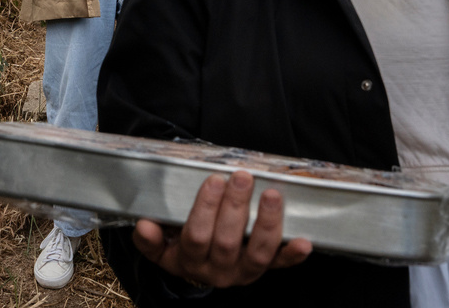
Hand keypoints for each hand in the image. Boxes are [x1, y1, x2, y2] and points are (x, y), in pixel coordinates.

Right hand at [133, 170, 311, 287]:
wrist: (201, 271)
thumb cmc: (181, 246)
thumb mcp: (161, 246)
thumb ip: (151, 239)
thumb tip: (144, 225)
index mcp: (189, 261)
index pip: (197, 236)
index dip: (206, 209)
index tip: (214, 179)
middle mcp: (217, 271)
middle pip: (226, 241)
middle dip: (235, 207)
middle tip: (242, 176)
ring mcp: (243, 271)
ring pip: (256, 253)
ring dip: (266, 223)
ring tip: (271, 194)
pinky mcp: (263, 270)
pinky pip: (280, 266)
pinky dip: (292, 255)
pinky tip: (304, 242)